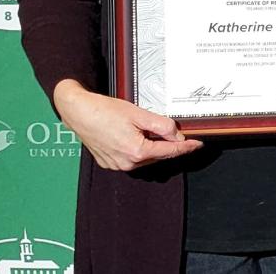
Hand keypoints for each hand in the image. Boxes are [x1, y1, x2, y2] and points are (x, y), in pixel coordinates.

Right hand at [53, 79, 201, 170]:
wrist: (79, 112)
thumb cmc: (105, 111)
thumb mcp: (139, 114)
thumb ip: (161, 126)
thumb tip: (177, 135)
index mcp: (137, 151)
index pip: (169, 151)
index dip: (186, 147)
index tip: (197, 144)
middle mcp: (127, 163)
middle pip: (158, 155)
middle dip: (169, 145)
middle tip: (179, 134)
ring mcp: (116, 165)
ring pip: (145, 157)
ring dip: (153, 147)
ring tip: (152, 131)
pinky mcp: (108, 163)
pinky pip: (131, 158)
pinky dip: (139, 149)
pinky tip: (137, 136)